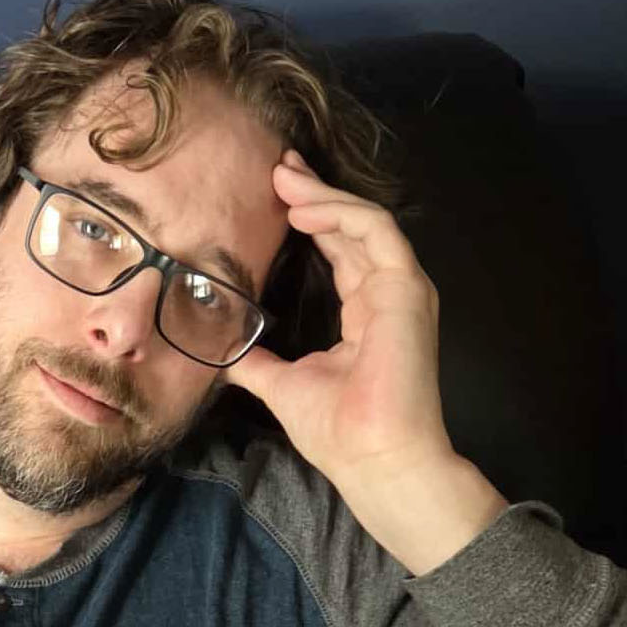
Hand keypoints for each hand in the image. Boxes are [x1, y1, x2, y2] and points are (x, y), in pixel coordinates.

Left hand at [226, 149, 453, 490]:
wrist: (374, 461)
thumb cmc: (338, 432)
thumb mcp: (282, 385)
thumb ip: (256, 362)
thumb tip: (220, 352)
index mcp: (365, 313)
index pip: (339, 250)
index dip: (309, 219)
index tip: (272, 196)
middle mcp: (387, 295)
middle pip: (350, 226)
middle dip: (312, 193)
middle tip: (275, 165)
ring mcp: (401, 290)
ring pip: (364, 220)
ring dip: (323, 195)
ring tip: (283, 177)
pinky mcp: (407, 289)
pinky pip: (376, 231)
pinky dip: (341, 213)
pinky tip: (303, 207)